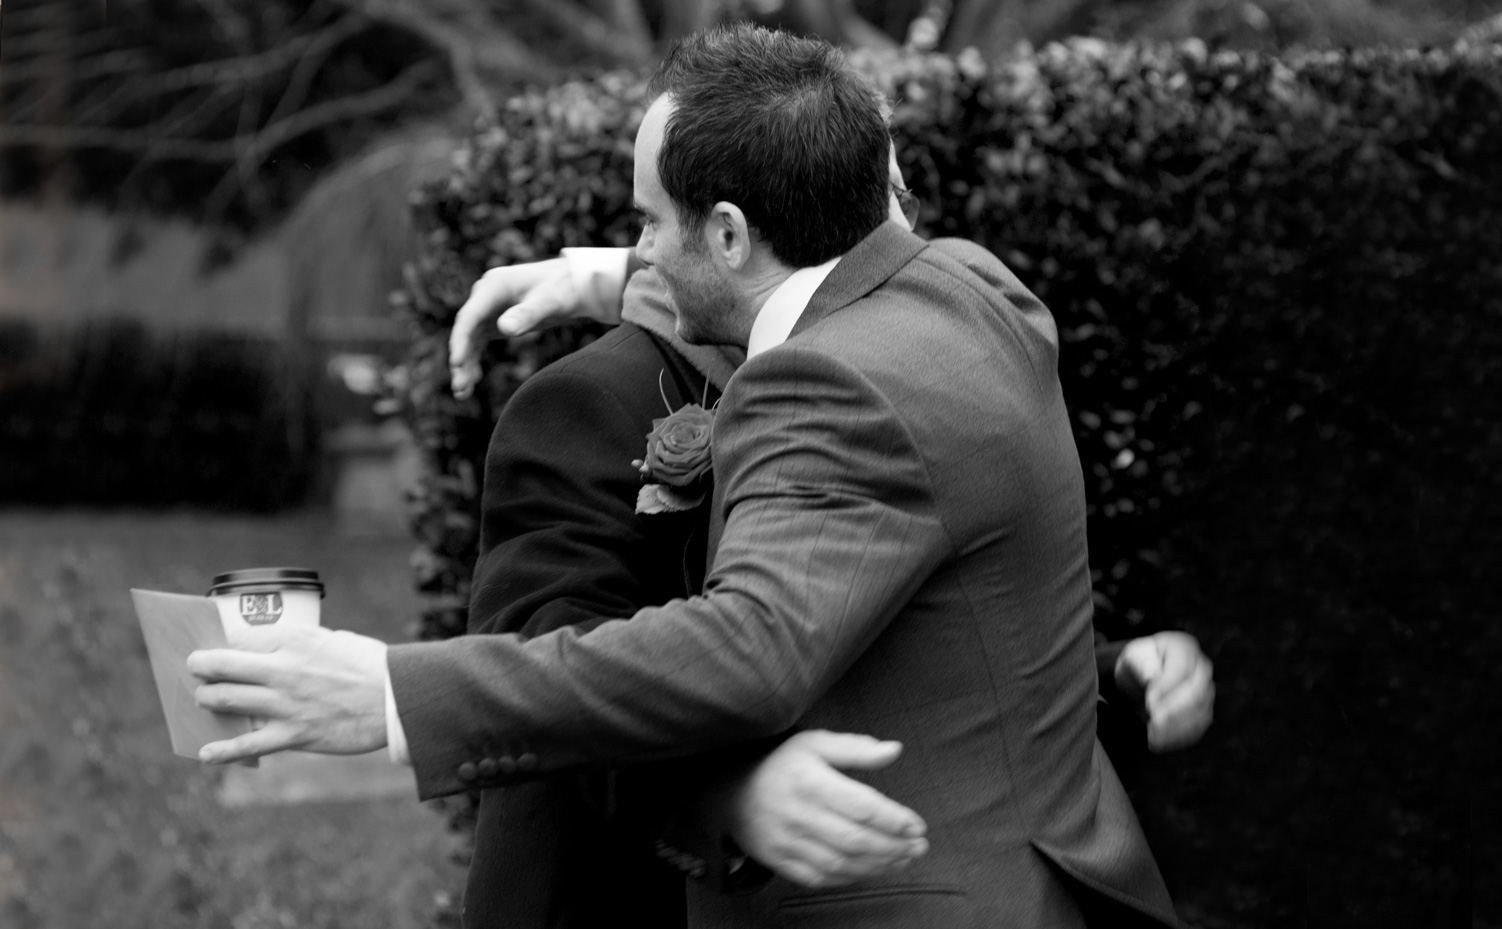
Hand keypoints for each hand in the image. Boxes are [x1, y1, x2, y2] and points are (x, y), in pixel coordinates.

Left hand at [187, 624, 390, 763]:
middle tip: (195, 668)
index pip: (241, 638)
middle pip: (223, 665)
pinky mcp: (295, 735)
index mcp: (296, 639)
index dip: (224, 643)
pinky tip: (205, 753)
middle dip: (201, 666)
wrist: (398, 699)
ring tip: (203, 698)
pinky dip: (222, 751)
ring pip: (227, 700)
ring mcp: (287, 704)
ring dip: (207, 698)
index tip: (217, 647)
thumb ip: (299, 645)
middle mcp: (284, 669)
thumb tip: (270, 654)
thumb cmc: (370, 665)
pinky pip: (248, 745)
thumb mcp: (332, 639)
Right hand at [449, 258, 575, 397]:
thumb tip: (504, 329)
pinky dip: (474, 360)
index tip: (457, 363)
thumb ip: (528, 314)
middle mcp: (486, 295)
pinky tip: (473, 381)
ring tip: (462, 392)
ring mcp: (488, 309)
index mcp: (495, 285)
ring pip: (470, 339)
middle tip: (459, 387)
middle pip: (466, 329)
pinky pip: (478, 343)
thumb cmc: (563, 289)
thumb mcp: (550, 302)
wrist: (573, 283)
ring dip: (465, 364)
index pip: (470, 315)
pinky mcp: (493, 322)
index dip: (461, 340)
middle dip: (461, 358)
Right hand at [728, 730, 928, 887]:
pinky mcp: (781, 861)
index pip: (861, 806)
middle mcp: (798, 814)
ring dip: (879, 865)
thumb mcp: (815, 744)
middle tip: (919, 846)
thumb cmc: (783, 765)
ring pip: (841, 863)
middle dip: (894, 847)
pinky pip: (822, 877)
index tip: (917, 825)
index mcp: (810, 781)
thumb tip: (895, 750)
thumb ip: (856, 749)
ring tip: (904, 859)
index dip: (894, 819)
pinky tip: (873, 869)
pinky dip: (852, 878)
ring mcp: (787, 841)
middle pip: (855, 840)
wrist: (733, 792)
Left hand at [1115, 631, 1214, 752]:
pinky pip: (1196, 729)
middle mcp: (1201, 670)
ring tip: (1152, 734)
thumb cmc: (1137, 662)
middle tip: (1153, 721)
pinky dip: (1178, 738)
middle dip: (1175, 711)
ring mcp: (1206, 693)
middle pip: (1198, 694)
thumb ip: (1141, 663)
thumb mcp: (1133, 656)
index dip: (1167, 688)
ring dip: (1176, 728)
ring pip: (1200, 715)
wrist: (1141, 675)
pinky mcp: (1202, 713)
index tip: (1149, 700)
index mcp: (1185, 649)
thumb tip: (1151, 676)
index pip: (1182, 671)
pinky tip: (1157, 742)